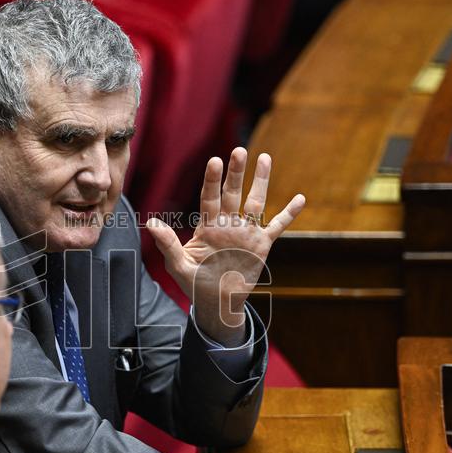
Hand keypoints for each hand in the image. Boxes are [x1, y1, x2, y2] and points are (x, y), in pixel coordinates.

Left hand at [146, 148, 304, 344]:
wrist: (217, 302)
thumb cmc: (194, 283)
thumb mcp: (178, 266)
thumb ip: (168, 244)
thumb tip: (150, 223)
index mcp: (208, 226)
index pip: (209, 197)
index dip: (212, 180)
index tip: (214, 162)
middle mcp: (228, 224)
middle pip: (233, 193)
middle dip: (236, 173)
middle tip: (239, 150)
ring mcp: (246, 232)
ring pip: (255, 202)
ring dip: (261, 181)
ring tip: (265, 158)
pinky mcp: (262, 244)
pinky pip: (277, 226)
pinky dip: (289, 213)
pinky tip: (300, 198)